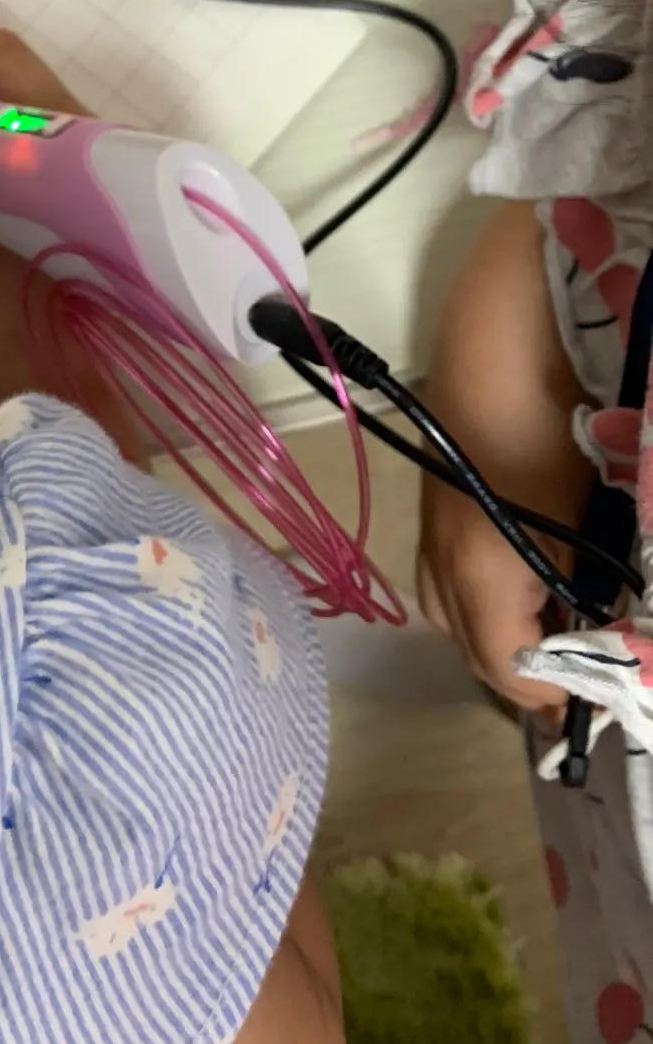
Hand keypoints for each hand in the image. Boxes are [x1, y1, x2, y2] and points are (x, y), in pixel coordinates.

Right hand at [414, 200, 590, 715]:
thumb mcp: (591, 517)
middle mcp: (444, 567)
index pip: (513, 671)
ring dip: (495, 636)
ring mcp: (430, 537)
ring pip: (451, 619)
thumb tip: (612, 641)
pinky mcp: (430, 510)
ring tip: (549, 625)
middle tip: (584, 665)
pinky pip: (441, 581)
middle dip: (527, 672)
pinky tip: (516, 575)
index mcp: (483, 576)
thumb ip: (594, 589)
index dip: (558, 697)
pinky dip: (474, 598)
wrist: (496, 346)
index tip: (602, 692)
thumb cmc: (553, 427)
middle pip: (477, 654)